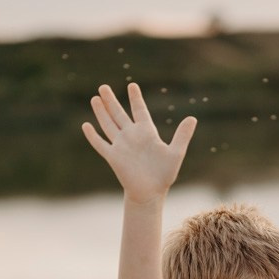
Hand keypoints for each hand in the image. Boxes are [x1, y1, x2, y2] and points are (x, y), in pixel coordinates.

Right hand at [82, 82, 196, 203]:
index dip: (135, 99)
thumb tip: (192, 118)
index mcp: (147, 133)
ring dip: (101, 112)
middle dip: (111, 101)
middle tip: (103, 87)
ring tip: (95, 98)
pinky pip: (101, 144)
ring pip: (108, 125)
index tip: (132, 86)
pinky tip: (86, 125)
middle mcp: (132, 136)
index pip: (139, 111)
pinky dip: (93, 135)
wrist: (151, 192)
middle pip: (119, 114)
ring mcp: (121, 145)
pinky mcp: (113, 157)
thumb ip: (182, 135)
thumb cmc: (165, 174)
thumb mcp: (176, 152)